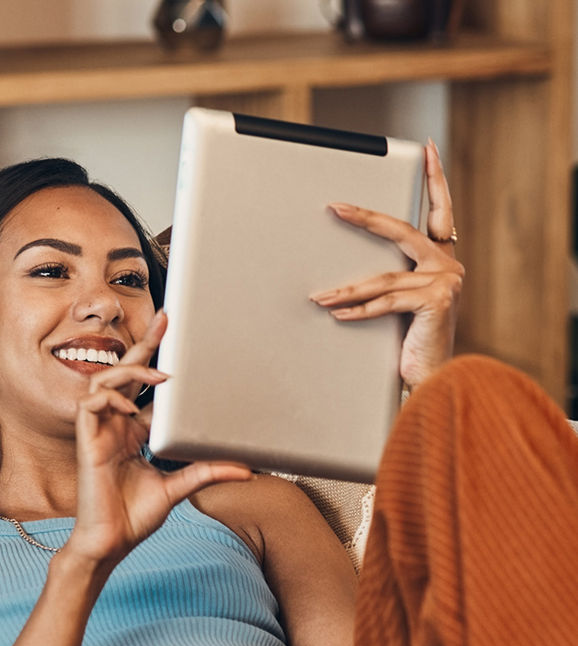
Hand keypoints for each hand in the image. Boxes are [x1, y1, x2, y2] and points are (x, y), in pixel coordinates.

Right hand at [63, 311, 251, 570]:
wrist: (112, 541)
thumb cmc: (135, 516)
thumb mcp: (178, 487)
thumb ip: (205, 472)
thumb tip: (246, 469)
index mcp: (132, 433)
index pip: (144, 388)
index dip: (156, 361)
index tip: (175, 337)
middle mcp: (115, 426)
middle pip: (124, 373)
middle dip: (143, 346)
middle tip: (165, 320)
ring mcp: (99, 432)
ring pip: (104, 381)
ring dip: (130, 373)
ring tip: (158, 377)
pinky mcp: (86, 441)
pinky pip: (90, 403)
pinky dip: (110, 398)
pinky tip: (129, 406)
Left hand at [310, 139, 462, 388]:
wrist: (432, 376)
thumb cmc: (411, 339)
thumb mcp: (400, 302)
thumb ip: (389, 278)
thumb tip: (342, 268)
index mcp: (441, 257)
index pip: (440, 210)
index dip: (436, 179)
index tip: (430, 149)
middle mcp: (448, 265)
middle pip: (401, 232)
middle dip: (366, 219)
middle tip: (336, 207)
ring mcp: (445, 282)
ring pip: (384, 277)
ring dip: (346, 289)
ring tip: (318, 296)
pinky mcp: (437, 302)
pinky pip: (386, 302)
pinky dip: (358, 309)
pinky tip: (335, 313)